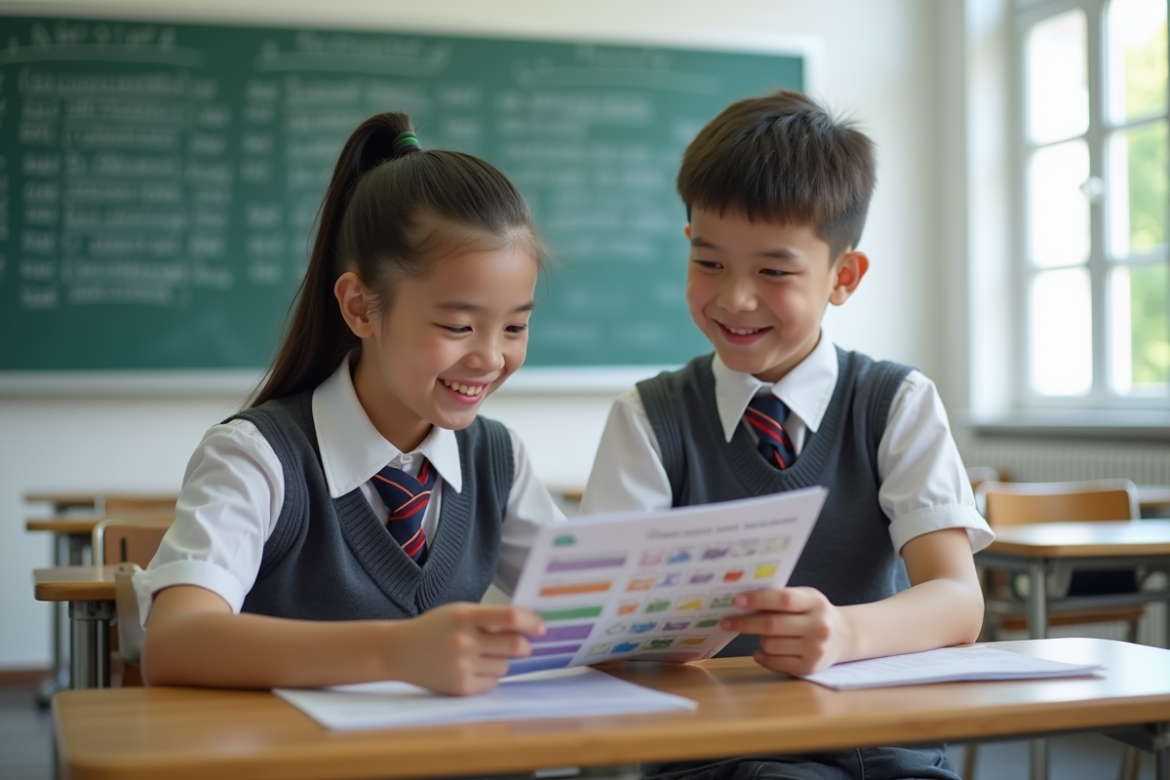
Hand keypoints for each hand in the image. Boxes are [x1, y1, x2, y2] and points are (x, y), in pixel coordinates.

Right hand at [394, 602, 544, 694]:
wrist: (399, 651)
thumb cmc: (435, 628)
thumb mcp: (459, 612)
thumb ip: (490, 617)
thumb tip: (527, 626)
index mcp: (465, 616)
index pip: (509, 617)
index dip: (531, 622)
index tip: (541, 628)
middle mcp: (464, 641)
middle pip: (515, 646)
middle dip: (524, 646)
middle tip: (521, 645)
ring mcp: (462, 666)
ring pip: (505, 666)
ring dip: (502, 661)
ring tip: (482, 655)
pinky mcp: (461, 687)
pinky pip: (492, 683)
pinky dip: (489, 676)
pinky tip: (472, 668)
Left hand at [720, 588, 851, 675]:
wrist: (844, 636)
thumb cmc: (814, 613)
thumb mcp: (805, 598)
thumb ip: (780, 597)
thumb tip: (742, 600)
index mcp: (815, 602)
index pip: (783, 599)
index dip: (758, 599)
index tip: (737, 601)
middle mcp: (818, 626)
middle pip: (772, 625)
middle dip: (744, 623)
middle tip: (725, 621)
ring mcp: (815, 649)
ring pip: (770, 645)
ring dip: (759, 639)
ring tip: (761, 634)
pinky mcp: (809, 668)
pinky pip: (775, 662)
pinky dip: (762, 656)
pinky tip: (762, 651)